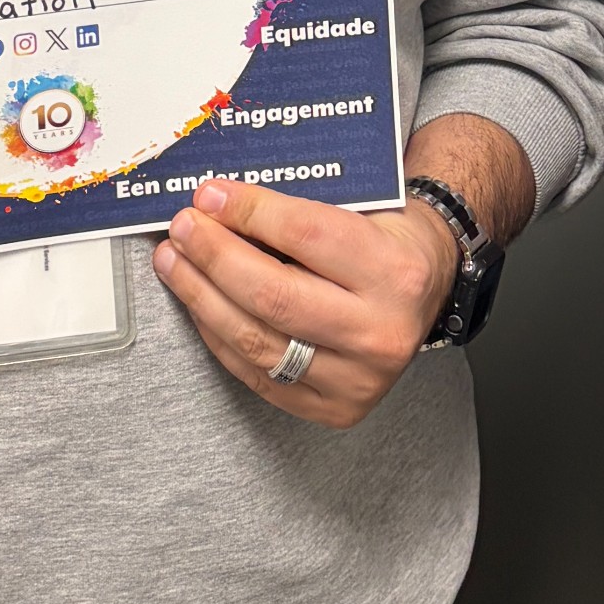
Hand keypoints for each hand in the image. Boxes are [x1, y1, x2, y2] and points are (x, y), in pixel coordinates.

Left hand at [153, 178, 460, 427]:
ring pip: (256, 341)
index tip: (209, 196)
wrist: (428, 292)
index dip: (247, 212)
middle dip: (214, 257)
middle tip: (183, 229)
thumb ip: (294, 211)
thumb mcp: (361, 210)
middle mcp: (381, 331)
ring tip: (176, 263)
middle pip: (273, 295)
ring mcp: (358, 379)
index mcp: (395, 272)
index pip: (305, 235)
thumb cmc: (387, 245)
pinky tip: (201, 304)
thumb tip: (216, 205)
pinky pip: (257, 375)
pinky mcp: (334, 408)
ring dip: (202, 297)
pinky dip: (219, 336)